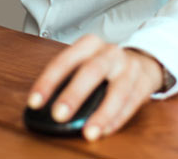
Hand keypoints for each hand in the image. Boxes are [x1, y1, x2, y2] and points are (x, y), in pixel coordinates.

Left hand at [27, 34, 163, 140]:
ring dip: (102, 114)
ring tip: (88, 133)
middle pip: (92, 71)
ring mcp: (129, 67)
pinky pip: (131, 104)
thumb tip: (42, 105)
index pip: (65, 60)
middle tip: (59, 116)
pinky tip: (105, 131)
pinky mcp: (143, 84)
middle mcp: (110, 52)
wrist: (140, 60)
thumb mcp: (85, 61)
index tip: (35, 102)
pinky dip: (117, 120)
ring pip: (117, 90)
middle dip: (74, 94)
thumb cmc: (102, 64)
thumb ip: (67, 78)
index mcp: (89, 44)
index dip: (49, 81)